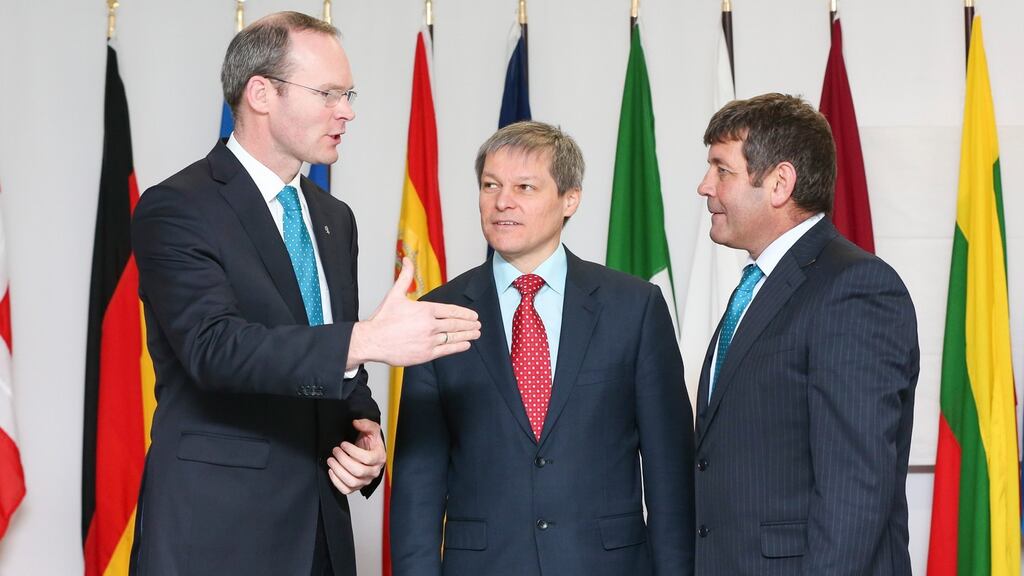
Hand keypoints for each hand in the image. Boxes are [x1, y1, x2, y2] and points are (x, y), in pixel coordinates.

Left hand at [326, 419, 385, 494]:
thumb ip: (365, 424)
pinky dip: (336, 482)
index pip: (367, 459)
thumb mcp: (372, 429)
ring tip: (331, 460)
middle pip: (358, 471)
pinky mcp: (357, 486)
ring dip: (338, 470)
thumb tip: (356, 423)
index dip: (353, 451)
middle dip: (343, 460)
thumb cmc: (371, 442)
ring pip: (351, 481)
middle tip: (335, 451)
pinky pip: (346, 490)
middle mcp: (374, 471)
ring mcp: (365, 480)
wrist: (369, 450)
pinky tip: (332, 471)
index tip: (343, 444)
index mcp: (379, 457)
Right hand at [347, 257, 480, 367]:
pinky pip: (447, 350)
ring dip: (467, 335)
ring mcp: (429, 340)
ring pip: (454, 337)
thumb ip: (406, 276)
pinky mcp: (426, 354)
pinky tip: (465, 345)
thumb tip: (408, 259)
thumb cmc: (383, 318)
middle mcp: (430, 325)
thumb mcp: (395, 294)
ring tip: (476, 334)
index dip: (465, 313)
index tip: (473, 315)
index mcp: (425, 309)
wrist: (372, 340)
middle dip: (469, 324)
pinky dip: (458, 347)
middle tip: (478, 324)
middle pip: (455, 324)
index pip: (451, 310)